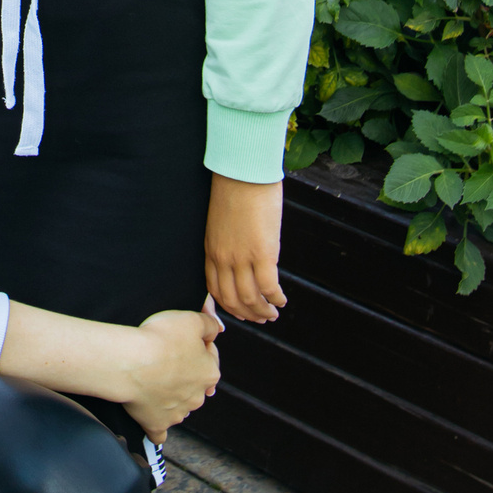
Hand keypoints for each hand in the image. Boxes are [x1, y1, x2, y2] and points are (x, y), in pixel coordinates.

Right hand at [117, 302, 224, 438]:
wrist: (130, 363)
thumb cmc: (158, 340)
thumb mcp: (188, 319)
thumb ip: (209, 323)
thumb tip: (217, 328)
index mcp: (209, 372)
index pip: (209, 356)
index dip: (195, 344)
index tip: (178, 338)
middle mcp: (197, 396)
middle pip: (194, 383)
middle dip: (184, 374)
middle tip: (163, 359)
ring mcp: (177, 413)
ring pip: (180, 406)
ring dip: (171, 398)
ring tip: (151, 383)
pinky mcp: (157, 424)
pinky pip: (160, 431)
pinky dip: (157, 428)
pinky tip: (152, 424)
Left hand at [206, 173, 287, 322]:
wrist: (243, 174)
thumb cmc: (234, 192)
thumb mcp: (222, 223)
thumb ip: (228, 242)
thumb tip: (243, 256)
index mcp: (211, 250)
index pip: (214, 288)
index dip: (227, 305)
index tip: (240, 312)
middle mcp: (223, 258)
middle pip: (231, 299)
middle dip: (247, 314)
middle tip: (261, 318)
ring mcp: (242, 257)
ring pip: (250, 298)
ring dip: (262, 311)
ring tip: (273, 314)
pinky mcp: (262, 253)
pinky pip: (268, 287)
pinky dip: (276, 299)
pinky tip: (282, 301)